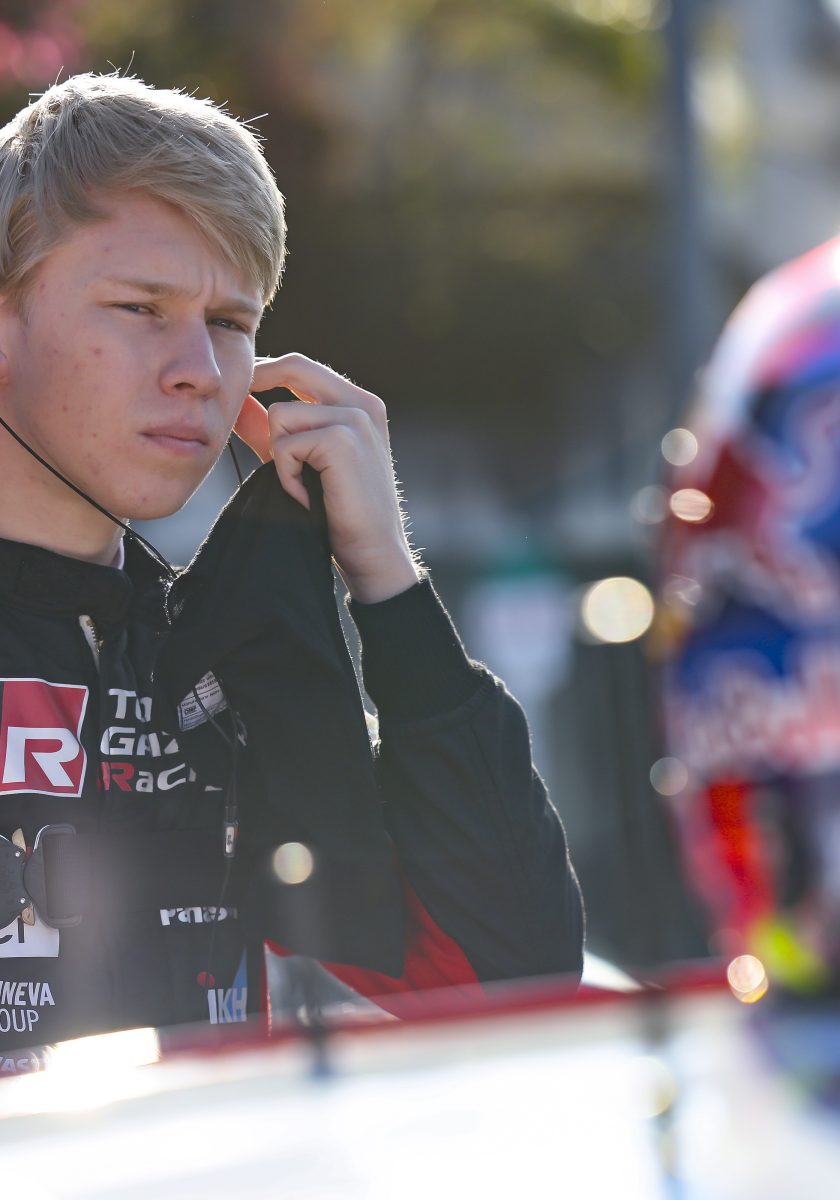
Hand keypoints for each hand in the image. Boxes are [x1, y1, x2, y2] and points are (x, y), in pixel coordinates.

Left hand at [234, 354, 420, 602]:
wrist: (371, 552)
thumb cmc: (338, 512)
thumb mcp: (301, 462)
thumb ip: (272, 431)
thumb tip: (238, 401)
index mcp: (359, 403)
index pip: (303, 366)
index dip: (266, 371)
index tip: (243, 388)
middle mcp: (362, 404)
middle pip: (294, 367)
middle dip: (260, 383)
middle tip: (243, 416)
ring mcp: (356, 419)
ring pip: (281, 414)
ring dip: (279, 455)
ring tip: (301, 486)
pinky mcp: (343, 440)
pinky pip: (286, 445)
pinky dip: (287, 475)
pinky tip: (307, 497)